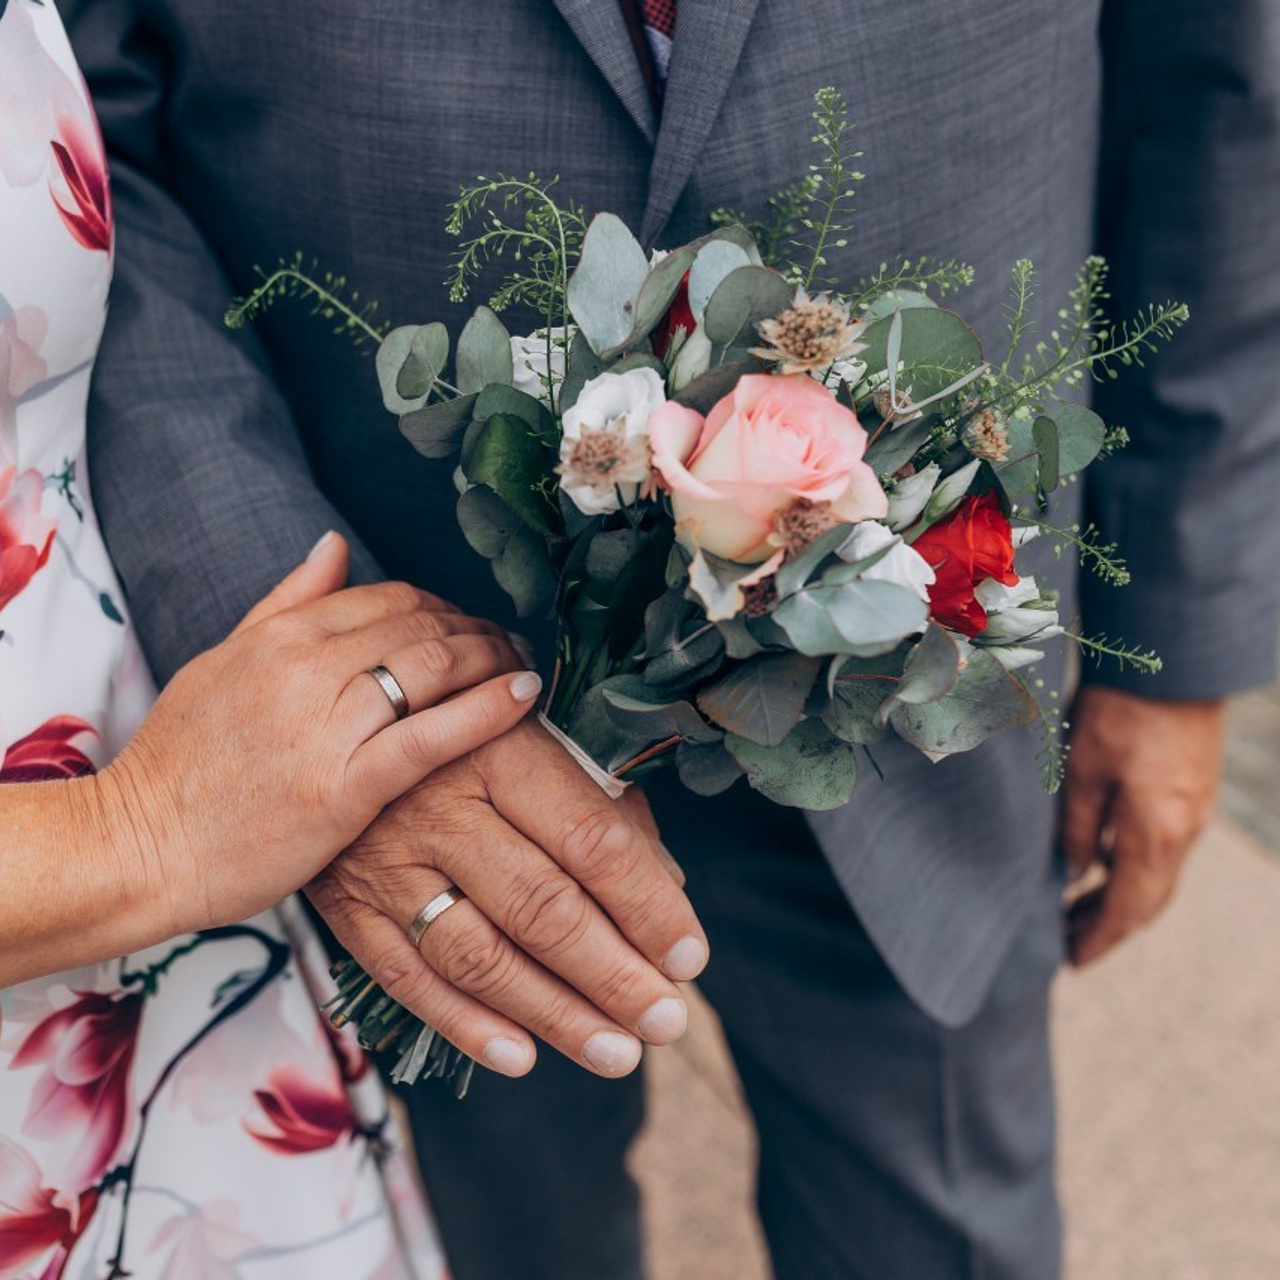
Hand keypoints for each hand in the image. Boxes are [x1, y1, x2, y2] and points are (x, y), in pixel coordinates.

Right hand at [100, 533, 540, 938]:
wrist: (136, 846)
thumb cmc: (179, 764)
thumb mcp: (221, 662)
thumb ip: (284, 602)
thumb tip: (334, 544)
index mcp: (281, 635)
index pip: (390, 598)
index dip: (444, 607)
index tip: (470, 627)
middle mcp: (308, 666)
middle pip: (423, 625)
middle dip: (478, 631)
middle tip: (512, 646)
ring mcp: (327, 724)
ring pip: (435, 668)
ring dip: (493, 660)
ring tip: (525, 668)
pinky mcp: (345, 786)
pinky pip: (432, 734)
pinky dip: (486, 709)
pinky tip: (524, 697)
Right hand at [306, 722, 708, 1079]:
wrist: (339, 720)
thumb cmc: (464, 718)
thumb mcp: (536, 728)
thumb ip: (603, 802)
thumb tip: (667, 885)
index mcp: (501, 750)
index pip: (590, 841)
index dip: (646, 906)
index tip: (690, 957)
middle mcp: (440, 807)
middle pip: (539, 909)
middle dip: (613, 977)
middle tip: (666, 1021)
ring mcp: (387, 861)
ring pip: (478, 957)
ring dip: (554, 1015)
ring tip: (616, 1053)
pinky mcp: (348, 904)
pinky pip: (407, 978)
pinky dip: (465, 1024)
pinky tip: (523, 1056)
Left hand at [1062, 685, 1224, 965]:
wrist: (1174, 659)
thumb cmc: (1119, 711)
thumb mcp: (1082, 772)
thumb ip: (1079, 831)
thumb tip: (1074, 877)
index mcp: (1156, 834)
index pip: (1127, 908)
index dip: (1099, 938)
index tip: (1071, 961)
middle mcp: (1184, 831)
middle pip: (1149, 900)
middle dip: (1110, 926)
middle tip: (1069, 942)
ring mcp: (1193, 811)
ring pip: (1159, 876)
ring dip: (1121, 898)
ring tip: (1078, 907)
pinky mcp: (1192, 791)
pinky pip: (1164, 849)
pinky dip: (1134, 869)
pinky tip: (1104, 861)